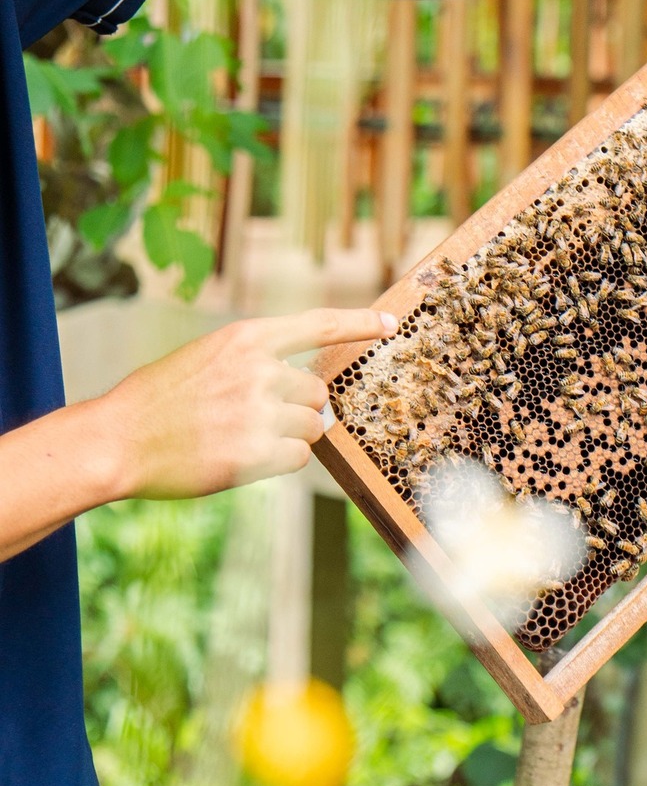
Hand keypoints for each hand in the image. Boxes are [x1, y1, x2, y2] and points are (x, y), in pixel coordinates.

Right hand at [101, 307, 396, 498]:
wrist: (118, 439)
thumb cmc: (159, 401)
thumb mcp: (206, 358)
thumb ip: (257, 366)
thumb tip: (310, 395)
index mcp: (245, 338)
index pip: (317, 324)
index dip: (358, 324)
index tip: (388, 324)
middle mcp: (258, 371)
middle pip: (317, 392)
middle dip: (298, 408)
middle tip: (256, 419)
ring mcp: (258, 413)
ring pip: (312, 427)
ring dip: (291, 436)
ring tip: (244, 437)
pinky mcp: (254, 454)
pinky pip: (298, 459)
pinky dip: (281, 462)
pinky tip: (244, 458)